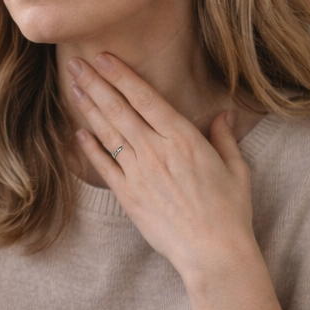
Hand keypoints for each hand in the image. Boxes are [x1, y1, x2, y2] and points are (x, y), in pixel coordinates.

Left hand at [67, 53, 287, 309]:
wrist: (213, 253)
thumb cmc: (230, 212)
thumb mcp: (236, 169)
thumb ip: (224, 137)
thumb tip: (225, 112)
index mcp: (184, 138)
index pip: (146, 97)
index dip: (123, 75)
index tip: (105, 57)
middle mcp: (157, 151)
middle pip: (119, 109)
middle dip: (96, 83)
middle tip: (76, 63)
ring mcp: (139, 173)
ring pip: (108, 132)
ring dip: (88, 108)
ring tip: (73, 87)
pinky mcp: (128, 196)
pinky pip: (103, 166)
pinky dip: (89, 148)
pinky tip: (77, 132)